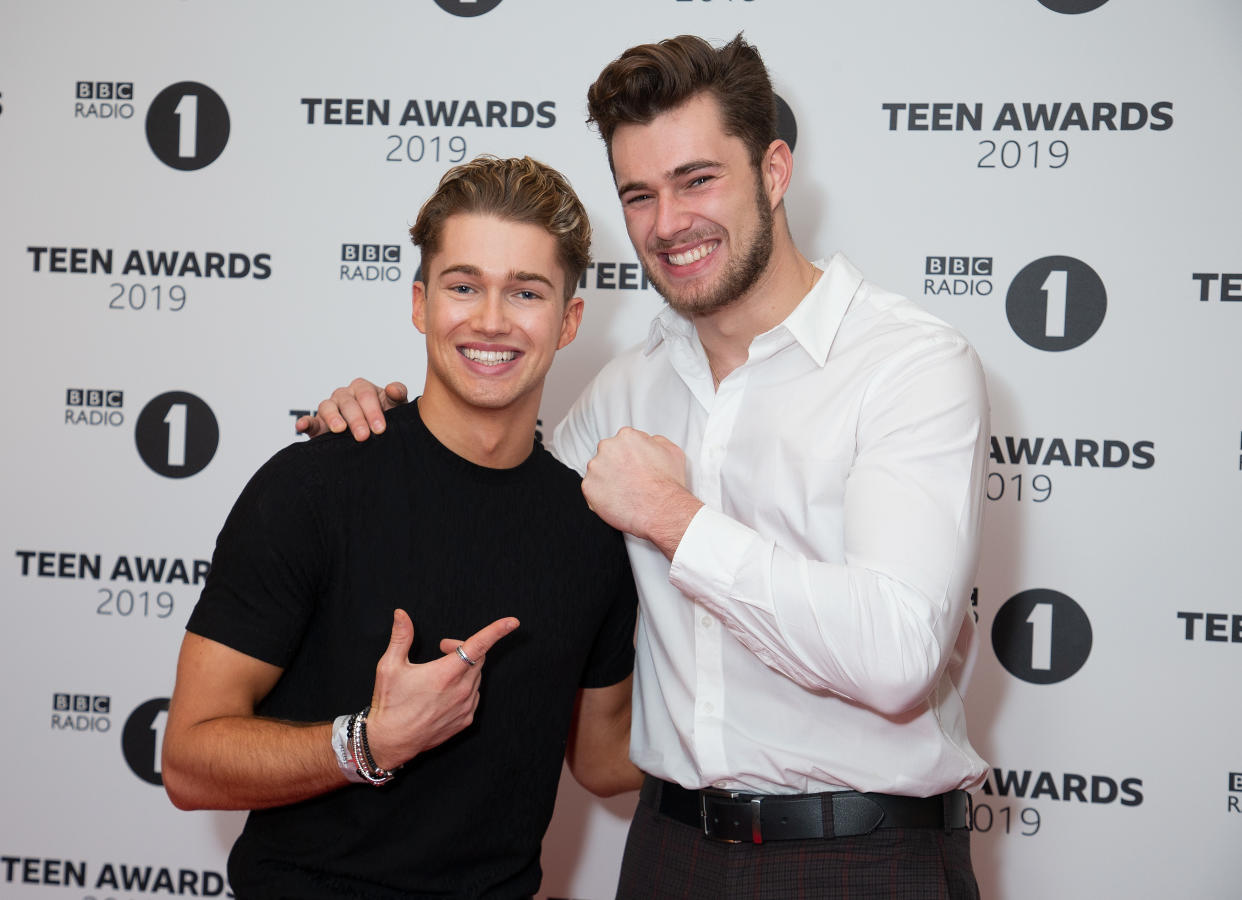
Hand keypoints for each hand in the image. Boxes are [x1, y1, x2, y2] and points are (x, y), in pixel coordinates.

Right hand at [295, 379, 408, 439]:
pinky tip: (302, 426)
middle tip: (364, 436)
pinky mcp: (318, 424)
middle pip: (348, 402)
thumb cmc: (389, 418)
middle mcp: (345, 396)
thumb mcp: (397, 407)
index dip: (373, 410)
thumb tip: (392, 389)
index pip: (366, 394)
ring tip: (340, 430)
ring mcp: (331, 408)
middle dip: (356, 419)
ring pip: (328, 407)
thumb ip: (398, 395)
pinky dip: (305, 422)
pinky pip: (310, 420)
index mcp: (363, 389)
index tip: (380, 428)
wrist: (378, 438)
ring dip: (333, 418)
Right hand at [364, 609, 517, 770]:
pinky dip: (465, 687)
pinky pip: (474, 695)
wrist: (390, 741)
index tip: (512, 622)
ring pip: (477, 676)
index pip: (478, 646)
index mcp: (446, 673)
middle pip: (478, 658)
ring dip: (464, 667)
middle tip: (442, 649)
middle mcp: (461, 690)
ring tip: (440, 672)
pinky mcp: (465, 719)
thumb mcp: (389, 666)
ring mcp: (465, 707)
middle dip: (463, 647)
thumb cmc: (389, 704)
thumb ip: (401, 636)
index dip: (497, 631)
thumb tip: (401, 615)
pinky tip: (445, 691)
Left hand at [582, 427, 703, 557]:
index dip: (629, 456)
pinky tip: (617, 501)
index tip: (633, 467)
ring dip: (607, 480)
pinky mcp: (588, 487)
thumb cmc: (668, 485)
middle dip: (616, 466)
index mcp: (626, 436)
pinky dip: (601, 496)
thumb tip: (649, 441)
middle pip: (607, 455)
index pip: (622, 442)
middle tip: (629, 481)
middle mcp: (608, 448)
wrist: (662, 510)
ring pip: (598, 472)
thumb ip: (655, 441)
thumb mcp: (672, 451)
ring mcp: (596, 468)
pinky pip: (591, 490)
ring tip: (624, 493)